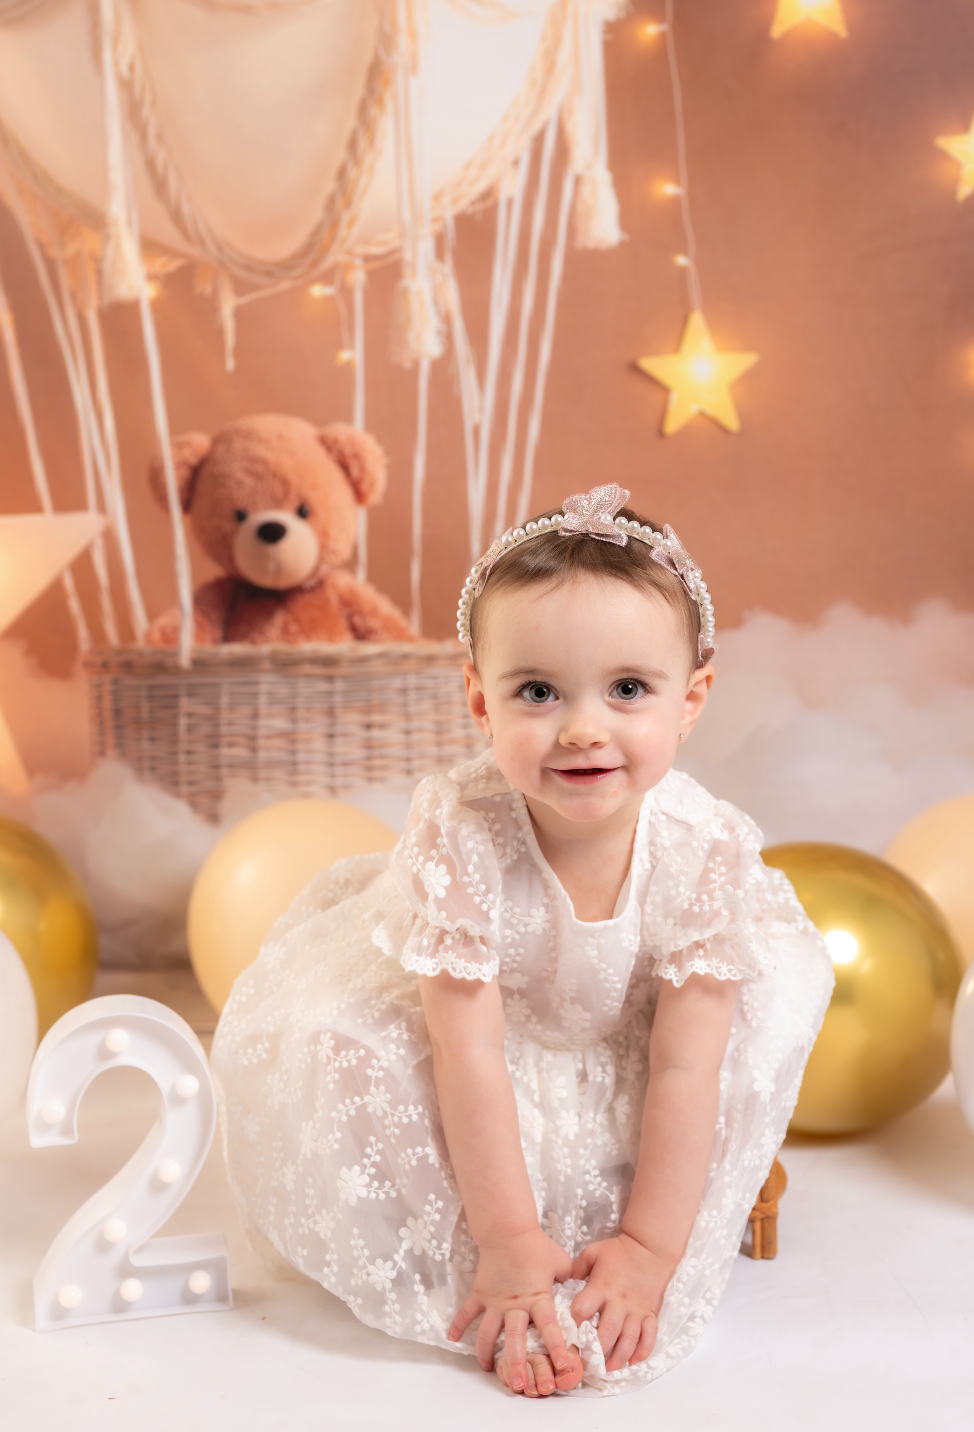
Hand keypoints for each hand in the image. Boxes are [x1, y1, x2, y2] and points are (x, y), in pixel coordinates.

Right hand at [448, 1227, 574, 1392]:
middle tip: (520, 1384)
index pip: (549, 1326)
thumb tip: (578, 1292)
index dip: (557, 1346)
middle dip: (517, 1362)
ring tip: (488, 1370)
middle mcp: (515, 1304)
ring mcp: (494, 1301)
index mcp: (537, 1297)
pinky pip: (467, 1312)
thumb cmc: (537, 1245)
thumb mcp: (561, 1262)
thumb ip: (569, 1281)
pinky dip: (458, 1325)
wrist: (508, 1230)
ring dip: (486, 1353)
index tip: (564, 1366)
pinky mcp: (480, 1294)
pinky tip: (452, 1339)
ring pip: (487, 1332)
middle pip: (514, 1337)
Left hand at [570, 1233, 671, 1370]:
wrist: (650, 1248)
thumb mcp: (593, 1253)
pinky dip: (642, 1352)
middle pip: (607, 1332)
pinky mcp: (650, 1314)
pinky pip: (649, 1337)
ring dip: (618, 1358)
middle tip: (586, 1363)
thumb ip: (577, 1268)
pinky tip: (633, 1362)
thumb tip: (564, 1283)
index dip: (574, 1322)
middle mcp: (619, 1302)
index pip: (583, 1309)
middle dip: (596, 1351)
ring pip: (628, 1340)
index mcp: (602, 1287)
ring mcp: (636, 1310)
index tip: (567, 1333)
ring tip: (607, 1369)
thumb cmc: (618, 1251)